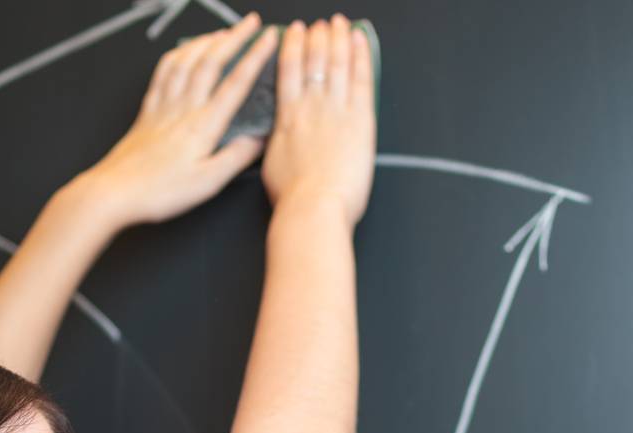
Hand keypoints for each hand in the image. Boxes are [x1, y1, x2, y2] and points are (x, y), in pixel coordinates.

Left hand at [84, 11, 277, 227]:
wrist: (116, 191)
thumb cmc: (160, 192)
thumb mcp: (208, 183)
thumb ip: (236, 157)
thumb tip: (260, 140)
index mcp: (203, 125)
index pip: (236, 83)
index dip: (255, 57)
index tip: (268, 39)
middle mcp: (183, 108)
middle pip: (211, 62)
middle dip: (234, 37)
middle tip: (250, 22)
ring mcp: (163, 106)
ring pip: (187, 60)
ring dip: (206, 41)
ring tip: (222, 32)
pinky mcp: (148, 111)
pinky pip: (163, 72)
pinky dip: (176, 54)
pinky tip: (182, 51)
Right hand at [261, 14, 376, 227]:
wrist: (314, 208)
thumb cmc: (293, 198)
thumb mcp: (272, 164)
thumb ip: (277, 141)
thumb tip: (277, 135)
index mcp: (287, 117)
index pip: (288, 69)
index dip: (293, 46)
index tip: (295, 32)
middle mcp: (311, 106)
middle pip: (314, 60)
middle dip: (318, 37)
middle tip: (321, 24)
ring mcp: (336, 110)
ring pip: (337, 62)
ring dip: (339, 38)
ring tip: (340, 23)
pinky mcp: (360, 120)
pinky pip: (361, 78)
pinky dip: (360, 55)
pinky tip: (360, 40)